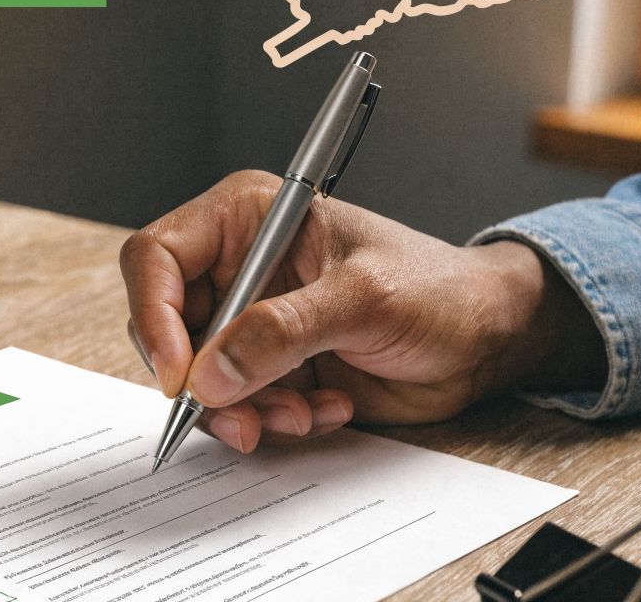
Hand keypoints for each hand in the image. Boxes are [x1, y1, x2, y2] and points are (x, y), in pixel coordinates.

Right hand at [120, 170, 605, 452]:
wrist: (486, 340)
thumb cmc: (438, 288)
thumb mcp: (363, 298)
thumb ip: (284, 331)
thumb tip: (212, 372)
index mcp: (248, 218)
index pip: (159, 256)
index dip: (155, 315)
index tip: (180, 374)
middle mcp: (240, 268)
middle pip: (168, 327)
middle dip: (203, 380)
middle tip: (243, 414)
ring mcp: (253, 323)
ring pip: (200, 379)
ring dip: (244, 410)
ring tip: (301, 414)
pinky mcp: (271, 369)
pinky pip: (238, 408)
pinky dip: (274, 421)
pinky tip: (326, 408)